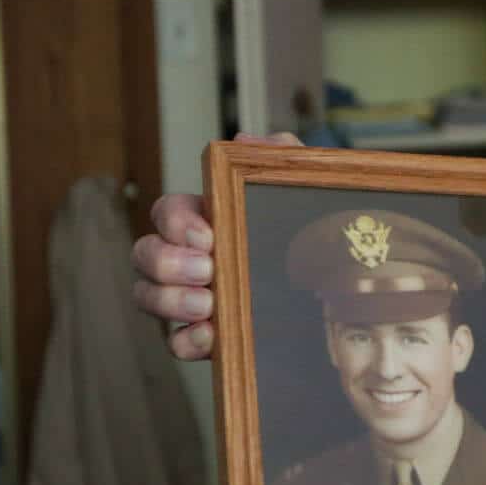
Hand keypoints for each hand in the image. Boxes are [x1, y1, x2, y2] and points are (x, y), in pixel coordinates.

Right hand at [131, 131, 301, 358]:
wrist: (341, 289)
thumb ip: (280, 156)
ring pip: (147, 296)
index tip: (207, 234)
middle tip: (207, 269)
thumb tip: (243, 142)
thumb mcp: (303, 189)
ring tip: (208, 304)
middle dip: (166, 262)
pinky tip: (211, 337)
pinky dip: (185, 341)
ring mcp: (190, 298)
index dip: (175, 222)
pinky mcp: (206, 336)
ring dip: (170, 301)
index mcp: (207, 220)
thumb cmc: (311, 231)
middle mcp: (188, 258)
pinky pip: (175, 342)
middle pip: (144, 254)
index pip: (167, 212)